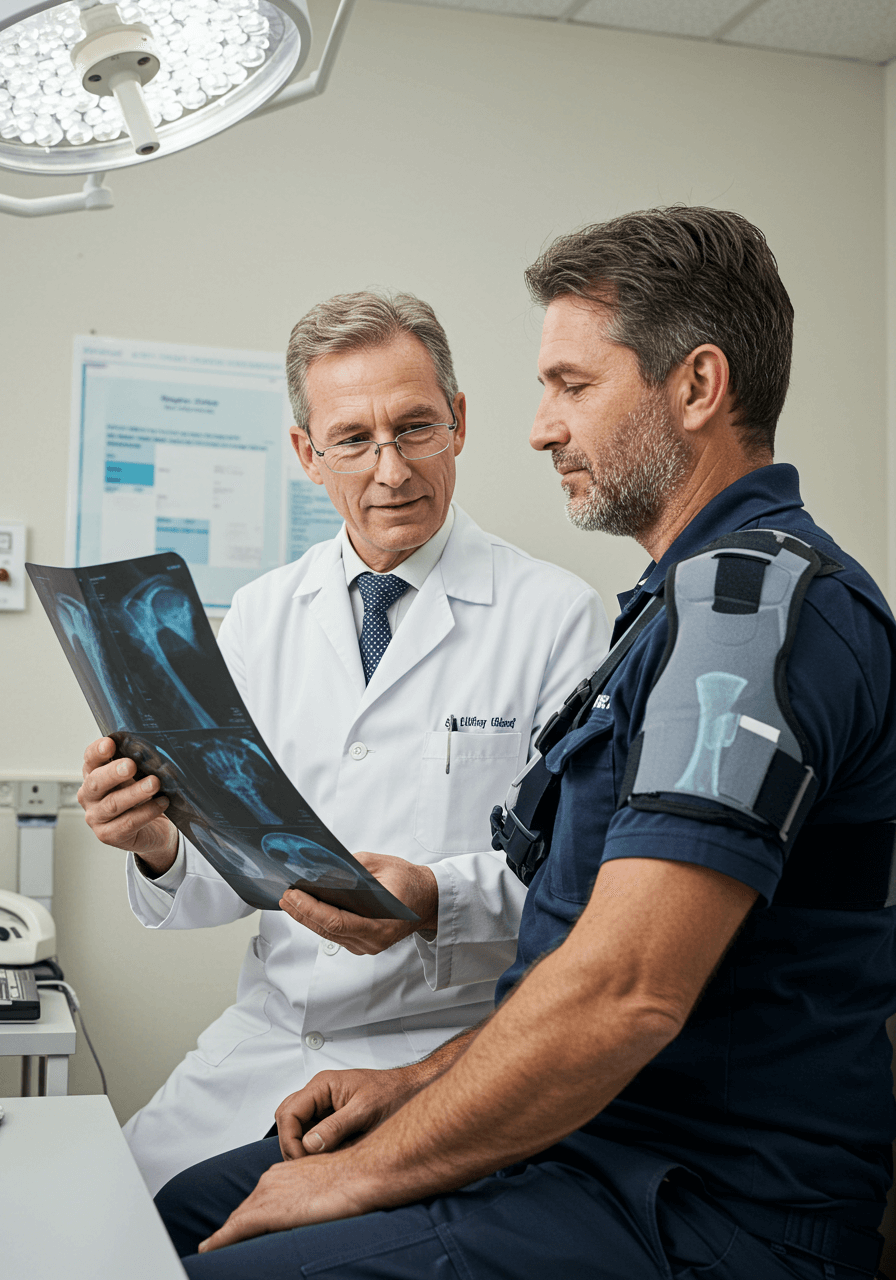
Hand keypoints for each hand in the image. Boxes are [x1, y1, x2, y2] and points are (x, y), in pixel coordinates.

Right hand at [77, 737, 177, 873]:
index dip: (98, 751)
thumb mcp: (137, 777)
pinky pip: (128, 823)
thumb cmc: (141, 797)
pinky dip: (147, 812)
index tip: (110, 743)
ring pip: (113, 804)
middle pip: (96, 782)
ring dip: (135, 793)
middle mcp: (89, 796)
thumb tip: (154, 751)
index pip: (90, 760)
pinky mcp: (108, 835)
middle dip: (113, 773)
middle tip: (131, 765)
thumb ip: (139, 764)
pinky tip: (161, 803)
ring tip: (154, 783)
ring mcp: (96, 818)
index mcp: (93, 775)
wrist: (152, 829)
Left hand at [198, 1149, 373, 1252]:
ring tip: (211, 1250)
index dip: (245, 1219)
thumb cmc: (354, 1179)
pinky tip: (209, 1250)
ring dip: (225, 1236)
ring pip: (237, 1220)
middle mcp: (271, 1180)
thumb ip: (311, 1196)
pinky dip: (220, 1241)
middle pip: (244, 1210)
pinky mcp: (269, 1211)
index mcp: (284, 1173)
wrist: (363, 1173)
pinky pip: (236, 1229)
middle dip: (232, 1229)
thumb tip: (312, 1210)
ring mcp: (268, 1194)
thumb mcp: (326, 1185)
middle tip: (218, 1246)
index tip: (237, 1234)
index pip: (256, 1201)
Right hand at [275, 1065, 420, 1160]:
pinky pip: (313, 1134)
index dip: (290, 1140)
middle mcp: (320, 1094)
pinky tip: (328, 1159)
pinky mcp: (332, 1119)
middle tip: (306, 1166)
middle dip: (292, 1145)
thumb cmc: (394, 1092)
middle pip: (287, 1120)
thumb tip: (309, 1144)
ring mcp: (325, 1107)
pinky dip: (315, 1149)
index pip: (288, 1113)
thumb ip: (336, 1127)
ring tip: (318, 1164)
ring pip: (297, 1128)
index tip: (302, 1160)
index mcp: (323, 1085)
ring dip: (302, 1148)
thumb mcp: (365, 1111)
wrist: (412, 1090)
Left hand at [279, 851, 437, 954]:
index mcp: (382, 924)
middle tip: (285, 896)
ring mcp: (368, 945)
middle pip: (327, 930)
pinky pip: (335, 935)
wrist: (429, 899)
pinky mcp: (363, 943)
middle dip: (302, 912)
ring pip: (328, 935)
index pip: (336, 921)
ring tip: (290, 902)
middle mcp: (373, 940)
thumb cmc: (410, 881)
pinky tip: (307, 909)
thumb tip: (323, 866)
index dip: (311, 909)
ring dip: (307, 918)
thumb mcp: (382, 865)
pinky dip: (319, 922)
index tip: (294, 894)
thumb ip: (353, 867)